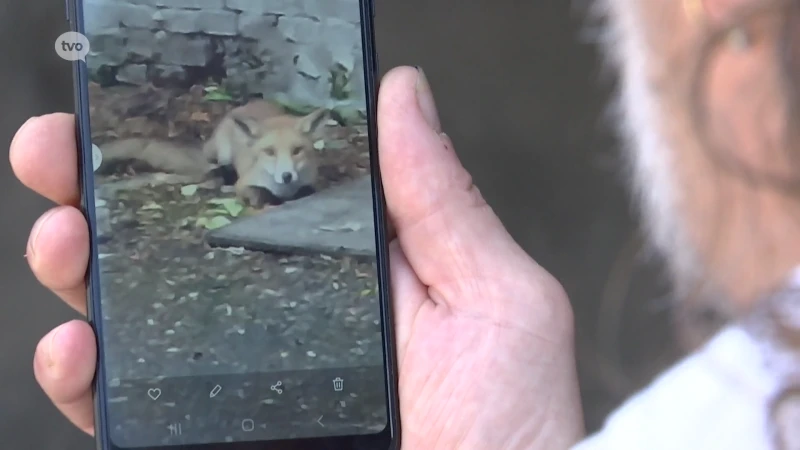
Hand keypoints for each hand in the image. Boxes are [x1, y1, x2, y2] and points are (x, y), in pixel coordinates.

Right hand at [10, 66, 584, 448]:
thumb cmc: (510, 431)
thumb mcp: (495, 302)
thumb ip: (442, 205)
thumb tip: (401, 96)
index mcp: (348, 274)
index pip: (258, 194)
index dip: (200, 150)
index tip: (148, 109)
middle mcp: (287, 319)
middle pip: (183, 244)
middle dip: (114, 194)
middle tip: (66, 150)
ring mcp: (243, 382)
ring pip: (138, 316)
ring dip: (84, 269)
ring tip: (66, 236)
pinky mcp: (213, 436)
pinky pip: (128, 409)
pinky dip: (84, 376)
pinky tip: (77, 347)